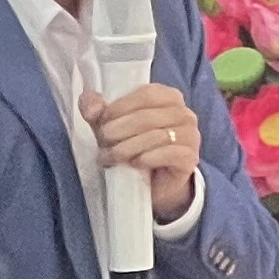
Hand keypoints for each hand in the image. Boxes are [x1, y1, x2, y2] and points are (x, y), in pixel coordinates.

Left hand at [87, 82, 201, 222]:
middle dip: (121, 128)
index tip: (102, 119)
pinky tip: (134, 164)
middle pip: (151, 116)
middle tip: (102, 140)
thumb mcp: (112, 128)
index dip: (121, 106)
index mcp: (169, 98)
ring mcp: (191, 136)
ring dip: (128, 147)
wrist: (153, 184)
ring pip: (158, 136)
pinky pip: (170, 153)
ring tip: (109, 157)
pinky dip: (149, 158)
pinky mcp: (190, 158)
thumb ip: (99, 113)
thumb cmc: (133, 149)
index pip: (148, 94)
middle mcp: (185, 114)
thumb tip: (88, 102)